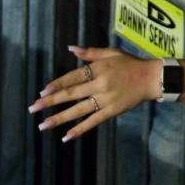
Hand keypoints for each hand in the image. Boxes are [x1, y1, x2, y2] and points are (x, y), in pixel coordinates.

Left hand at [30, 46, 160, 142]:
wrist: (151, 78)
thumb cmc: (130, 63)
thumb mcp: (111, 53)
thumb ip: (90, 53)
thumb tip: (70, 49)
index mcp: (98, 69)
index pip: (72, 77)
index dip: (57, 85)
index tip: (42, 92)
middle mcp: (99, 84)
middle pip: (71, 94)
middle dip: (50, 102)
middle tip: (33, 108)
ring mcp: (105, 99)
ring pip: (78, 110)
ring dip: (59, 118)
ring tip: (42, 126)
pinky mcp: (112, 111)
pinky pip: (93, 121)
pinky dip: (79, 129)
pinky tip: (66, 136)